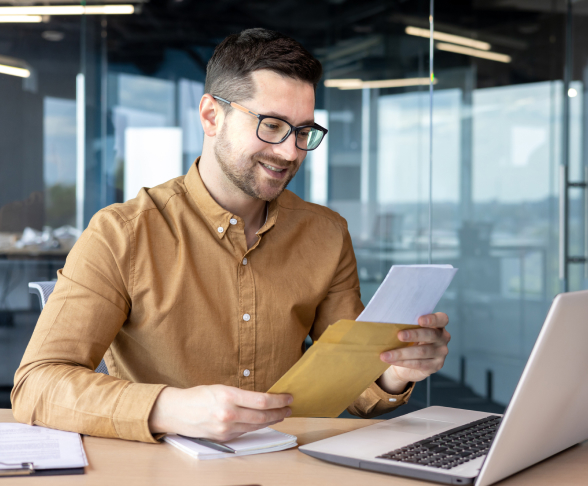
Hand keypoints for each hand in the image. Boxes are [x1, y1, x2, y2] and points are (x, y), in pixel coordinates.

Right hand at [148, 385, 291, 441]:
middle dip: (279, 412)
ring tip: (280, 414)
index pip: (262, 401)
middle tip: (289, 407)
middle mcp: (228, 414)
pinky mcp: (224, 438)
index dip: (278, 400)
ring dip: (271, 420)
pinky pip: (245, 432)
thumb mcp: (221, 388)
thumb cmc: (199, 396)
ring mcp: (226, 429)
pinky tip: (263, 421)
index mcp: (228, 396)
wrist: (177, 411)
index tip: (288, 397)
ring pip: (256, 426)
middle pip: (262, 416)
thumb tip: (264, 398)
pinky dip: (257, 426)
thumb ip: (241, 395)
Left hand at [377, 312, 449, 393]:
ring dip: (401, 353)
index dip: (432, 319)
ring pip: (421, 352)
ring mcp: (440, 353)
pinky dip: (402, 362)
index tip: (419, 320)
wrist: (408, 361)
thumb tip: (388, 321)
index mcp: (438, 325)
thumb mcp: (408, 329)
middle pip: (430, 335)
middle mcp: (443, 338)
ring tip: (386, 354)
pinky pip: (418, 364)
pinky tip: (391, 360)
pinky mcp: (435, 366)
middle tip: (399, 335)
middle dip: (414, 335)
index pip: (442, 319)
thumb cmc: (408, 339)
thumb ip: (405, 324)